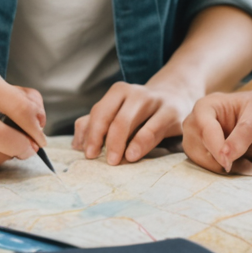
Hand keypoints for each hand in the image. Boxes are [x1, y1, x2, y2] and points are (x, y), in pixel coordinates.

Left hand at [75, 77, 201, 164]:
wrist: (175, 98)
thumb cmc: (139, 112)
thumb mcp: (117, 113)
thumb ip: (94, 125)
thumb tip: (77, 144)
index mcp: (118, 92)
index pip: (100, 112)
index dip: (92, 134)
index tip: (88, 155)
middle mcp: (136, 93)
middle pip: (115, 118)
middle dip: (105, 141)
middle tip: (101, 160)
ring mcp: (155, 101)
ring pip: (132, 121)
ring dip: (119, 142)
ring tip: (114, 160)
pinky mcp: (172, 113)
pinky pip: (153, 128)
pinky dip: (140, 143)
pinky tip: (132, 155)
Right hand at [181, 87, 251, 172]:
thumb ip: (243, 134)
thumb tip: (224, 155)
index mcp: (207, 105)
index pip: (203, 128)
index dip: (215, 147)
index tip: (228, 164)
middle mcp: (197, 121)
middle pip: (193, 145)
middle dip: (214, 159)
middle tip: (239, 164)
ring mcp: (198, 138)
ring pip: (196, 159)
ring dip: (217, 167)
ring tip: (242, 163)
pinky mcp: (204, 153)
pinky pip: (204, 167)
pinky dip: (220, 171)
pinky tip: (238, 166)